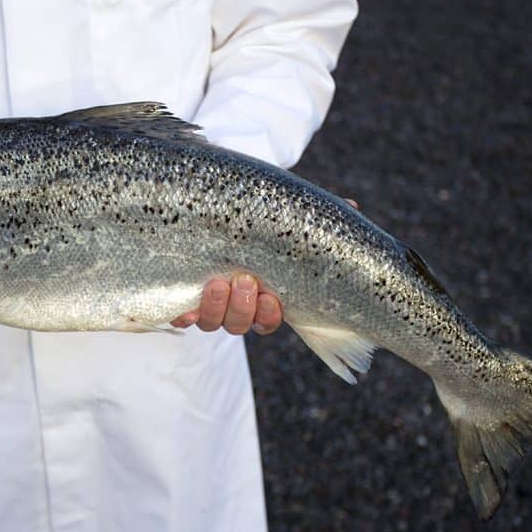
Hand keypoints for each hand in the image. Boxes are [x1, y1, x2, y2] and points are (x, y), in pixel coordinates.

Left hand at [171, 197, 358, 334]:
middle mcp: (234, 304)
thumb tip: (351, 206)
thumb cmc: (254, 217)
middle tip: (244, 281)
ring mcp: (207, 302)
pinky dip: (183, 315)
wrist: (212, 208)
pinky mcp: (180, 295)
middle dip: (242, 308)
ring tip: (217, 283)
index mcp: (260, 293)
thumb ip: (313, 216)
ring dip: (215, 308)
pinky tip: (184, 309)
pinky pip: (181, 316)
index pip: (268, 318)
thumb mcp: (283, 214)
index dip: (269, 314)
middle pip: (239, 324)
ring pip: (211, 322)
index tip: (272, 298)